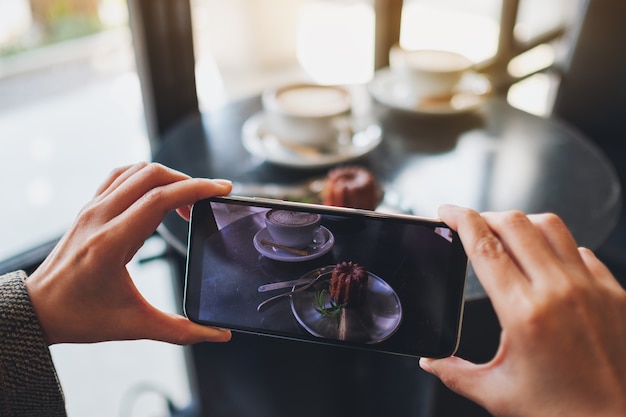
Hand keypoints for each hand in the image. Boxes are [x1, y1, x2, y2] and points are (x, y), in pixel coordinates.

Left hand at [25, 162, 232, 345]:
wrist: (38, 311)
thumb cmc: (80, 317)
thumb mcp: (135, 325)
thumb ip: (181, 330)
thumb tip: (218, 335)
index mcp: (111, 242)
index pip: (159, 198)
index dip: (196, 189)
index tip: (221, 189)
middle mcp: (100, 217)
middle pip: (151, 176)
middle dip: (187, 181)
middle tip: (205, 201)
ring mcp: (92, 209)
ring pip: (135, 171)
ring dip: (166, 178)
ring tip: (184, 201)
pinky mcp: (89, 209)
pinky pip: (120, 177)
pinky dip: (145, 178)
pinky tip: (157, 196)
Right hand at [420, 205, 625, 416]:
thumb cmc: (565, 413)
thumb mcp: (498, 394)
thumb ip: (455, 373)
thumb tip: (429, 361)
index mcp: (524, 313)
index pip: (485, 247)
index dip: (461, 220)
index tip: (448, 211)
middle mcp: (560, 291)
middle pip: (515, 224)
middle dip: (486, 216)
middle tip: (472, 223)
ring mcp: (592, 287)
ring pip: (551, 225)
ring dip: (522, 223)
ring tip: (507, 235)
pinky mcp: (614, 292)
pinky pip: (581, 249)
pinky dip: (557, 246)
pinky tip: (547, 263)